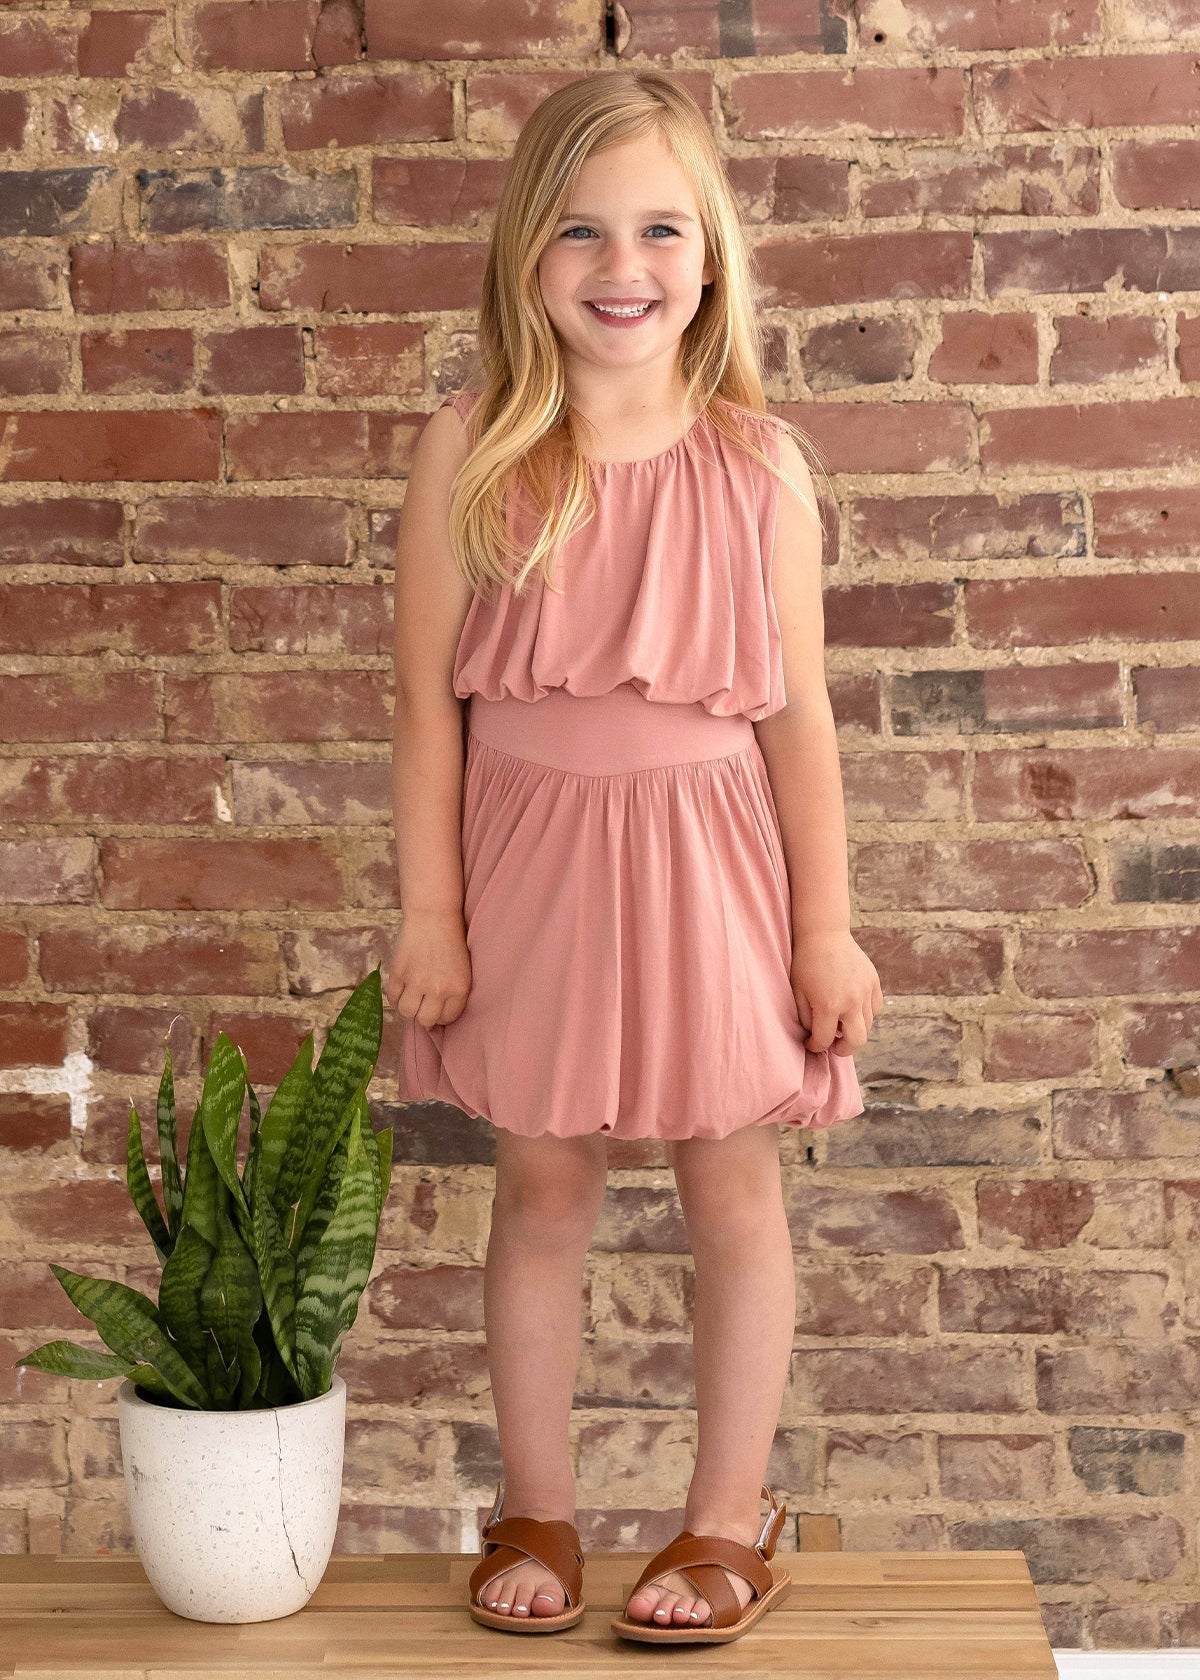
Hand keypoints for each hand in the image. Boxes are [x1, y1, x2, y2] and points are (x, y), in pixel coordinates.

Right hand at [384, 909, 472, 1030]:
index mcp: (459, 989)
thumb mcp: (463, 969)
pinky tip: (400, 991)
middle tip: (422, 1007)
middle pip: (426, 1020)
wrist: (433, 915)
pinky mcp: (399, 973)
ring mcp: (417, 982)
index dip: (441, 1017)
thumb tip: (439, 1016)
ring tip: (411, 1000)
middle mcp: (439, 989)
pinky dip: (395, 997)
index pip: (448, 1018)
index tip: (437, 1010)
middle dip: (424, 1017)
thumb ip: (454, 992)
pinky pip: (392, 997)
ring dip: (408, 1009)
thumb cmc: (451, 940)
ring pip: (407, 1012)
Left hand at [789, 930, 882, 1055]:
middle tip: (833, 1045)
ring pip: (867, 1026)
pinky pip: (875, 1009)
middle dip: (843, 1049)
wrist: (824, 934)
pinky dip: (865, 1014)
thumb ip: (806, 1018)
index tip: (811, 1044)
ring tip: (840, 1023)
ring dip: (853, 1030)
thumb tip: (815, 1035)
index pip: (825, 1040)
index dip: (816, 1046)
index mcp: (828, 1005)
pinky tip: (852, 1008)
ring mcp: (865, 991)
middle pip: (856, 1041)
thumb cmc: (806, 963)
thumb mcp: (798, 992)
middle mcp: (851, 1001)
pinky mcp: (874, 982)